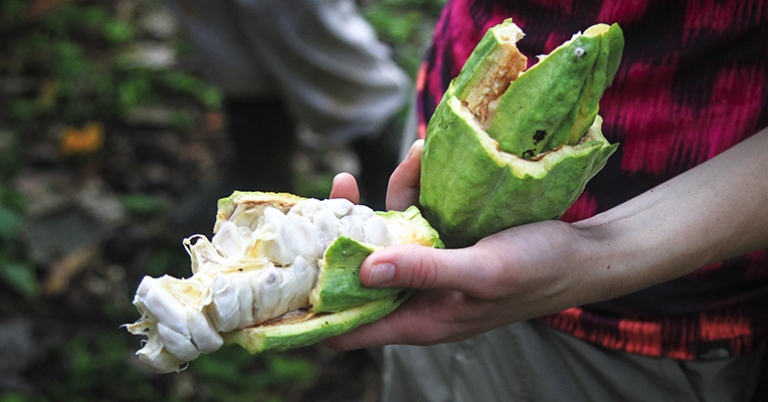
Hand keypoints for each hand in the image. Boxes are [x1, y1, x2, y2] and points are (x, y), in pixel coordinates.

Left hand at [326, 140, 616, 348]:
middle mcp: (416, 293)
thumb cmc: (538, 271)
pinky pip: (415, 212)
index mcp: (420, 318)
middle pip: (358, 269)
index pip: (350, 324)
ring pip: (385, 233)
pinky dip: (417, 186)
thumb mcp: (483, 272)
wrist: (583, 252)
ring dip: (389, 194)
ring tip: (413, 158)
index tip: (285, 275)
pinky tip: (427, 156)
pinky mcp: (444, 238)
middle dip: (342, 231)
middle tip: (339, 187)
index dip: (314, 308)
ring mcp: (428, 264)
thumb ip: (426, 271)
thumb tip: (364, 269)